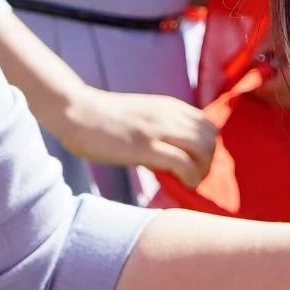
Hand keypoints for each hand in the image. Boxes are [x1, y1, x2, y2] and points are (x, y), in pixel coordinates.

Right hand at [53, 86, 220, 183]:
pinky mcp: (145, 146)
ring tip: (190, 181)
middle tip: (196, 176)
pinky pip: (183, 162)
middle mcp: (168, 115)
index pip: (208, 125)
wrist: (78, 113)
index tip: (196, 163)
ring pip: (203, 148)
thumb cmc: (104, 120)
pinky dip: (190, 177)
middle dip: (209, 161)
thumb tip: (172, 158)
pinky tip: (182, 184)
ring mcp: (157, 129)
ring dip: (203, 170)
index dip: (208, 147)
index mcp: (169, 106)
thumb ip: (161, 129)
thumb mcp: (142, 116)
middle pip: (211, 137)